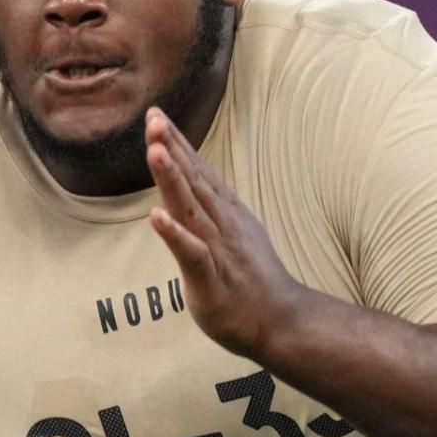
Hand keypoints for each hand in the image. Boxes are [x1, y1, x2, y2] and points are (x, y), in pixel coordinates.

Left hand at [145, 107, 309, 358]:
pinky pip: (192, 255)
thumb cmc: (253, 281)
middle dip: (172, 147)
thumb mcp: (234, 234)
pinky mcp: (212, 281)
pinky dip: (175, 235)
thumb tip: (197, 183)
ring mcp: (219, 251)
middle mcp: (222, 225)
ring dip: (172, 179)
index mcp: (226, 214)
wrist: (283, 321)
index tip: (157, 114)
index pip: (198, 172)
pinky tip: (157, 217)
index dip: (178, 143)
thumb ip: (213, 210)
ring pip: (191, 209)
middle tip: (153, 116)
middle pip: (193, 181)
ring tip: (154, 150)